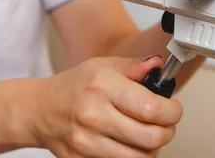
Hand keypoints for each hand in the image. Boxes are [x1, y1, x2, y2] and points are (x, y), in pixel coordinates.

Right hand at [26, 56, 181, 156]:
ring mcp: (86, 142)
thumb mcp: (104, 66)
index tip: (174, 109)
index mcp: (102, 86)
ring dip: (152, 148)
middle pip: (151, 138)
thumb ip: (135, 67)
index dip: (173, 112)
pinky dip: (132, 157)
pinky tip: (130, 143)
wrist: (41, 109)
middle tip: (166, 124)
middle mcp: (93, 115)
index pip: (152, 108)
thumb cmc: (74, 86)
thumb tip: (159, 66)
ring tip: (148, 134)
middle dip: (167, 131)